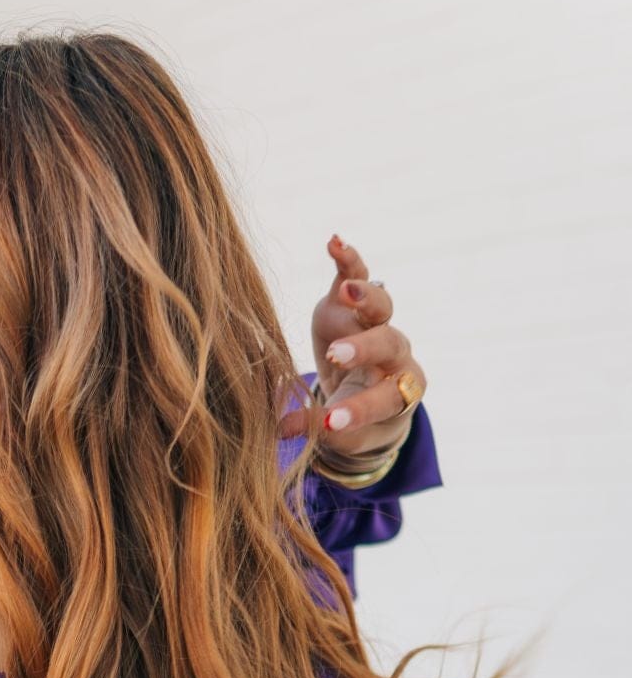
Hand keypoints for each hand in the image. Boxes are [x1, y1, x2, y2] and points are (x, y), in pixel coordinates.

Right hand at [277, 235, 426, 463]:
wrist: (357, 392)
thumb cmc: (351, 421)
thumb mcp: (339, 434)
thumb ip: (315, 427)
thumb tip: (280, 430)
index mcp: (398, 393)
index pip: (384, 398)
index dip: (359, 408)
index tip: (332, 420)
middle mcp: (395, 354)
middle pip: (389, 344)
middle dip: (364, 348)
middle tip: (337, 356)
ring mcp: (377, 323)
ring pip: (381, 306)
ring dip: (365, 298)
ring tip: (348, 291)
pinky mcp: (353, 302)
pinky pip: (358, 275)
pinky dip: (348, 260)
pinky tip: (334, 243)